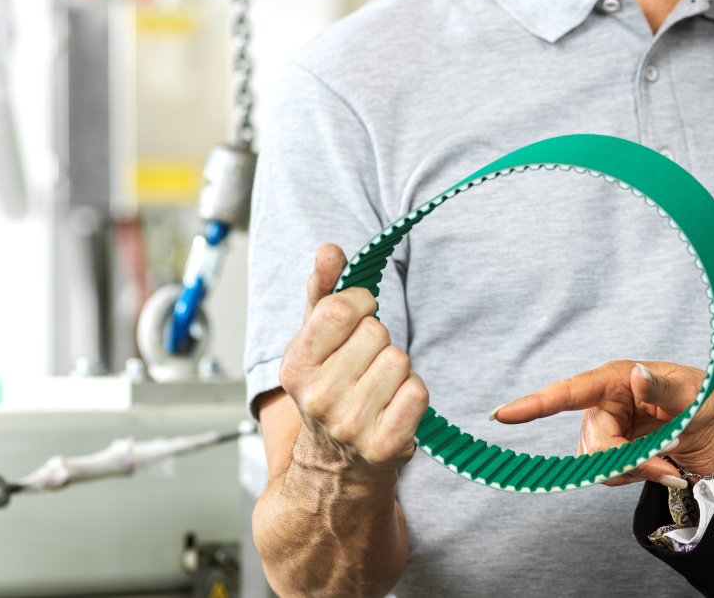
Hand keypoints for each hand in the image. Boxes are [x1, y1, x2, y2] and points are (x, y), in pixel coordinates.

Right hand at [277, 244, 428, 477]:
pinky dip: (412, 393)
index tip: (359, 318)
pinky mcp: (385, 445)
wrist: (337, 461)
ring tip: (377, 387)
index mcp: (295, 366)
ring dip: (396, 368)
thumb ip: (323, 288)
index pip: (340, 308)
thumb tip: (329, 251)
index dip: (360, 304)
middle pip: (376, 332)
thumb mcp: (316, 337)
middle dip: (378, 341)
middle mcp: (318, 398)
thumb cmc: (331, 386)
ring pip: (399, 359)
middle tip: (364, 365)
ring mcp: (351, 425)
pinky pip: (418, 391)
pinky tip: (392, 405)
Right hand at [493, 360, 713, 487]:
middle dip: (626, 462)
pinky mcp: (613, 452)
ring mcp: (606, 430)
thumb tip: (638, 375)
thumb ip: (664, 389)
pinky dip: (636, 478)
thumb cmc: (707, 401)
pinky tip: (663, 470)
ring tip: (669, 465)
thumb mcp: (694, 396)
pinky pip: (609, 475)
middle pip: (592, 445)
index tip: (502, 414)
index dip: (535, 404)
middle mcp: (605, 403)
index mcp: (618, 379)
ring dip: (634, 472)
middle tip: (666, 465)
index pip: (570, 392)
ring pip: (598, 465)